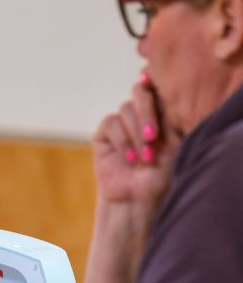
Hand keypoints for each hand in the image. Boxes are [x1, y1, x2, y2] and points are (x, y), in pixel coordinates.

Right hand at [93, 73, 181, 206]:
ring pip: (126, 108)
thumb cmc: (163, 175)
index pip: (159, 87)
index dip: (157, 83)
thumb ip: (172, 116)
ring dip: (135, 133)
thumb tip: (168, 89)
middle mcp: (142, 113)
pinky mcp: (105, 134)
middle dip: (147, 112)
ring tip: (145, 158)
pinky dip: (122, 140)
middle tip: (152, 136)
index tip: (157, 85)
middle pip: (141, 91)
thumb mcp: (176, 145)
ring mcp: (122, 122)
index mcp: (164, 111)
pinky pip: (111, 123)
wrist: (139, 199)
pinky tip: (130, 158)